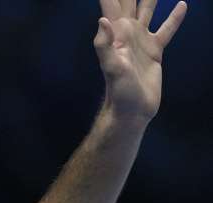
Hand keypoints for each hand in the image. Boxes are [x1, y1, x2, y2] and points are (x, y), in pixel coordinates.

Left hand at [94, 0, 187, 124]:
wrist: (133, 109)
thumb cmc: (119, 91)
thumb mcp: (111, 67)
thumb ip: (104, 45)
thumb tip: (102, 20)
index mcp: (116, 32)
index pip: (112, 3)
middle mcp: (127, 31)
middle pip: (129, 1)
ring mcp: (141, 39)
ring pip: (147, 9)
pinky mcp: (154, 50)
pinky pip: (166, 29)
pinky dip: (174, 17)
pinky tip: (181, 4)